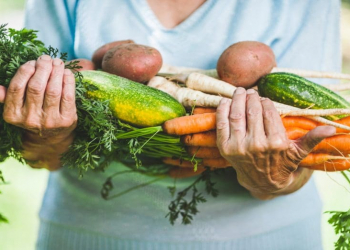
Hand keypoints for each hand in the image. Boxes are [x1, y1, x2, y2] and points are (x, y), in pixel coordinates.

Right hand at [0, 55, 77, 168]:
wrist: (51, 139)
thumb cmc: (33, 115)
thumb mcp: (16, 109)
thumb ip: (7, 97)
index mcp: (13, 115)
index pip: (17, 87)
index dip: (25, 70)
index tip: (32, 62)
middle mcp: (30, 119)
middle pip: (36, 87)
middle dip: (42, 68)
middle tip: (46, 58)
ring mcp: (50, 121)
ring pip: (53, 90)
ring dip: (56, 72)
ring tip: (58, 62)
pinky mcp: (67, 121)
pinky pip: (68, 96)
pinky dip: (68, 81)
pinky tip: (67, 73)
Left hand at [216, 87, 335, 198]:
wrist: (261, 182)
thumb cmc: (281, 163)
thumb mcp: (297, 152)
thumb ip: (312, 138)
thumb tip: (331, 129)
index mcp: (276, 143)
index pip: (269, 113)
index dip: (265, 102)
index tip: (263, 98)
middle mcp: (256, 144)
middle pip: (252, 111)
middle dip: (251, 98)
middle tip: (250, 91)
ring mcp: (238, 146)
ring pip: (237, 115)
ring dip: (237, 99)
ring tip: (239, 91)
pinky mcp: (225, 148)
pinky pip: (221, 124)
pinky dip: (222, 110)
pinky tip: (225, 101)